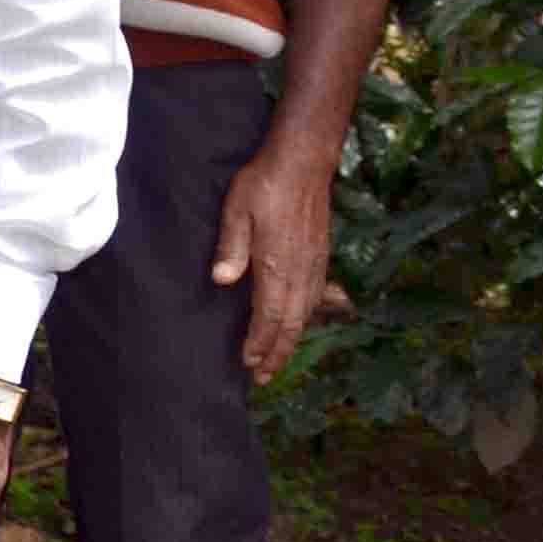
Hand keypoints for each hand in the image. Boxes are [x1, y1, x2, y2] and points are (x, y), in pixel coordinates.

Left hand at [212, 143, 336, 384]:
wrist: (302, 162)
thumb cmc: (264, 184)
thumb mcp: (237, 211)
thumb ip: (231, 247)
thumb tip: (222, 281)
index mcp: (277, 264)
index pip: (269, 316)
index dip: (259, 343)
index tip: (249, 364)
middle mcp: (300, 271)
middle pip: (291, 324)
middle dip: (276, 353)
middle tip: (263, 378)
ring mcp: (314, 265)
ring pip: (305, 314)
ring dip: (290, 340)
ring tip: (277, 360)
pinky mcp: (320, 257)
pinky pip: (314, 298)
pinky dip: (304, 319)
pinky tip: (296, 324)